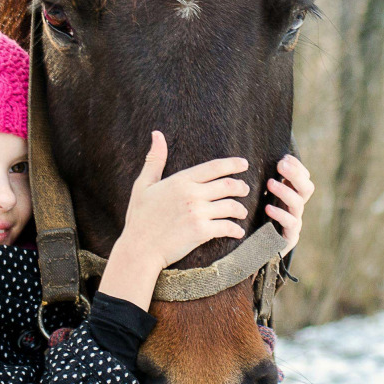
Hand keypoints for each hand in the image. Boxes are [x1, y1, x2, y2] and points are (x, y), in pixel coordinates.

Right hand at [115, 132, 249, 269]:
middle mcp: (192, 194)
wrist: (139, 248)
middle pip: (228, 185)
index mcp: (180, 181)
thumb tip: (157, 134)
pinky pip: (227, 227)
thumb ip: (155, 160)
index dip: (233, 164)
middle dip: (241, 187)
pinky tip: (238, 231)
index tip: (244, 164)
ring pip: (231, 206)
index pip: (214, 167)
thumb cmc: (139, 217)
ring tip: (241, 212)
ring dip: (240, 210)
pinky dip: (236, 230)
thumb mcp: (143, 185)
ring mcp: (198, 213)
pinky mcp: (201, 232)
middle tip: (245, 189)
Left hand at [265, 154, 312, 255]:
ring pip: (298, 204)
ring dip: (285, 191)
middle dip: (295, 174)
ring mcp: (294, 222)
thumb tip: (260, 160)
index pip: (303, 178)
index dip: (297, 167)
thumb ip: (266, 183)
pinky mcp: (289, 238)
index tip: (284, 157)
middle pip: (306, 188)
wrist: (256, 253)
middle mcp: (296, 208)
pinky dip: (280, 214)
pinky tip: (268, 208)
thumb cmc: (257, 221)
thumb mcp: (261, 199)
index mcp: (292, 196)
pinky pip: (290, 224)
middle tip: (281, 164)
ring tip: (270, 183)